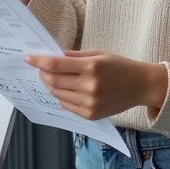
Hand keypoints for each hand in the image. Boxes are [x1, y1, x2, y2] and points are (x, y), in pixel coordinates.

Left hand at [24, 50, 168, 120]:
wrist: (141, 85)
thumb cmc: (119, 66)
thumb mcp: (97, 54)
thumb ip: (73, 56)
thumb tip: (50, 55)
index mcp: (92, 67)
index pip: (56, 65)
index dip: (39, 61)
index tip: (29, 58)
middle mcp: (90, 86)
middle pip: (54, 81)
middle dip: (42, 73)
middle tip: (39, 68)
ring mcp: (90, 103)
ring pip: (58, 94)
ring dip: (51, 85)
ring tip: (52, 78)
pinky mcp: (91, 115)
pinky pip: (66, 105)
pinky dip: (61, 96)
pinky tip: (66, 89)